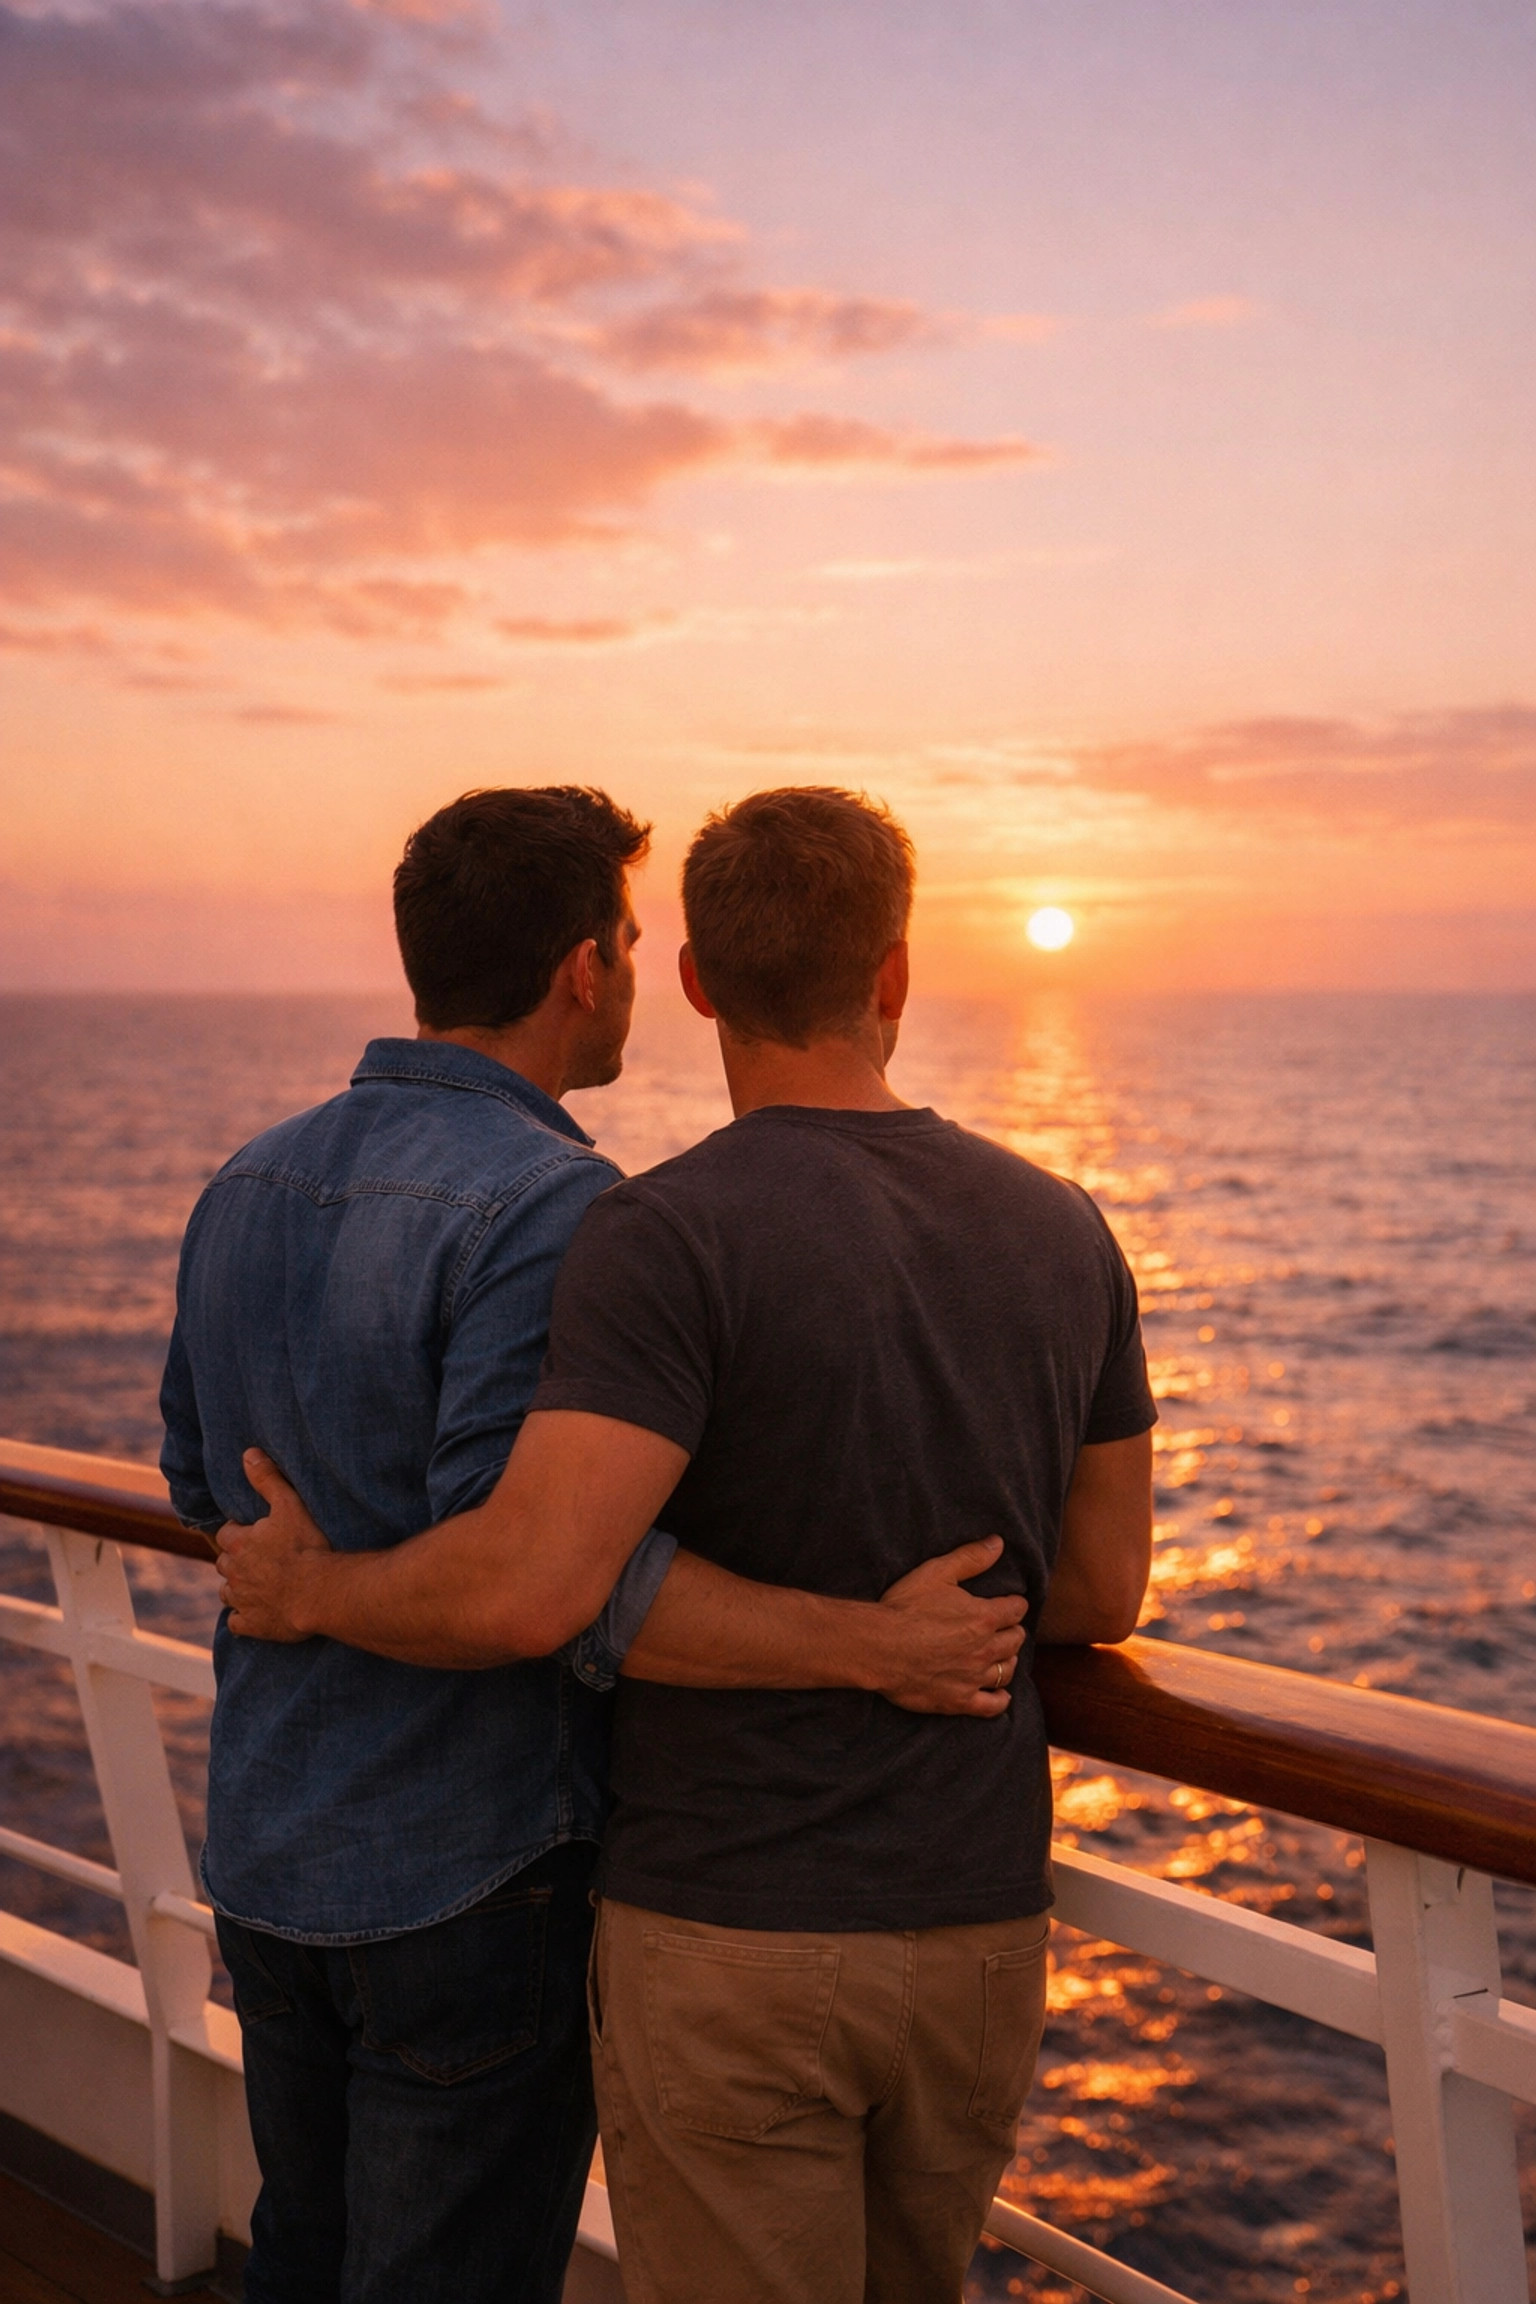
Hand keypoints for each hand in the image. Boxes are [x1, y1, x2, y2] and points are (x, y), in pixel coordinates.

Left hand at [216, 1449, 332, 1641]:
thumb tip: (248, 1454)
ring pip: (227, 1593)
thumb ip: (268, 1479)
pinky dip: (242, 1618)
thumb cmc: (307, 1546)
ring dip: (236, 1587)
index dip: (238, 1532)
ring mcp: (242, 1600)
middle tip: (256, 1557)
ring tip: (254, 1584)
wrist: (320, 1592)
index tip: (252, 1531)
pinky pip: (237, 1623)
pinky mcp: (253, 1625)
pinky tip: (253, 1614)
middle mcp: (234, 1573)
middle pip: (224, 1564)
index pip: (227, 1534)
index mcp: (240, 1544)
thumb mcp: (290, 1504)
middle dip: (235, 1560)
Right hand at [871, 1537, 1025, 1716]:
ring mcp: (974, 1677)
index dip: (1013, 1604)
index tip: (1009, 1604)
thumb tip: (998, 1543)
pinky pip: (993, 1705)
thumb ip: (970, 1558)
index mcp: (984, 1616)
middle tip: (1002, 1628)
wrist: (878, 1647)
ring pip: (1007, 1670)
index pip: (1016, 1610)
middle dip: (1012, 1631)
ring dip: (1007, 1660)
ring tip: (999, 1655)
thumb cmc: (904, 1607)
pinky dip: (1000, 1699)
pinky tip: (999, 1693)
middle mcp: (985, 1648)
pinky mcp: (960, 1701)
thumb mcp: (936, 1572)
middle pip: (1015, 1640)